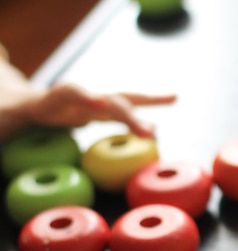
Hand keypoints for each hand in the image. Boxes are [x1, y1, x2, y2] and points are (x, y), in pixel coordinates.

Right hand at [23, 84, 176, 137]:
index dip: (154, 98)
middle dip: (136, 117)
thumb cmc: (67, 114)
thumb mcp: (97, 119)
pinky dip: (86, 96)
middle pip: (121, 104)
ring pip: (101, 101)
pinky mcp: (53, 98)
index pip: (134, 99)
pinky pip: (71, 94)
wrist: (27, 108)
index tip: (175, 97)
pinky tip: (97, 102)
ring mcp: (76, 97)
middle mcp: (94, 98)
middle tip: (152, 133)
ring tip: (133, 123)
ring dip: (119, 111)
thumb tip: (155, 128)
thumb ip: (123, 122)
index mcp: (105, 105)